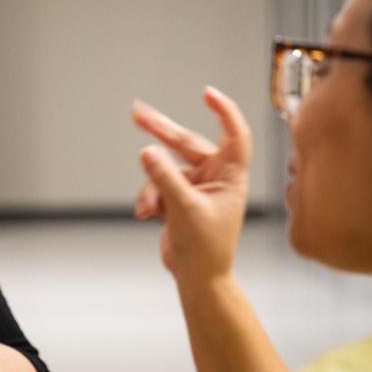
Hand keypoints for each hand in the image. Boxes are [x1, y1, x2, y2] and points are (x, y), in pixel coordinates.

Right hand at [131, 87, 251, 281]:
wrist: (197, 277)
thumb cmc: (205, 248)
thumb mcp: (184, 209)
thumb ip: (165, 178)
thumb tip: (147, 151)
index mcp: (230, 175)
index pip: (234, 134)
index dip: (224, 111)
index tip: (207, 94)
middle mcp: (215, 176)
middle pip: (187, 143)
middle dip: (161, 132)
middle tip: (137, 113)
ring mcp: (196, 186)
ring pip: (165, 169)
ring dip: (152, 186)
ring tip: (147, 207)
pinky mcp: (179, 198)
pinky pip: (157, 186)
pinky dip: (150, 198)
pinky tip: (146, 215)